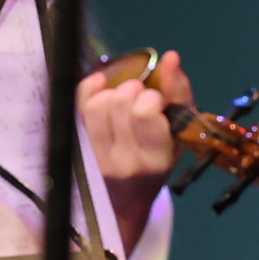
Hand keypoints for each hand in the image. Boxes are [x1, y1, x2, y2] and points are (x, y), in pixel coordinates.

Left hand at [81, 49, 190, 251]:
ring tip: (123, 101)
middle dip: (133, 91)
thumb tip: (171, 57)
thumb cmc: (158, 163)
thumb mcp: (180, 135)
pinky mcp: (79, 148)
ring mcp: (97, 155)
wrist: (125, 202)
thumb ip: (179, 94)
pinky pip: (78, 106)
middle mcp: (124, 160)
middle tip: (139, 100)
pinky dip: (90, 89)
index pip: (145, 111)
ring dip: (113, 92)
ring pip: (99, 103)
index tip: (157, 105)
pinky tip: (101, 88)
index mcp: (156, 158)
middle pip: (121, 101)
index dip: (152, 97)